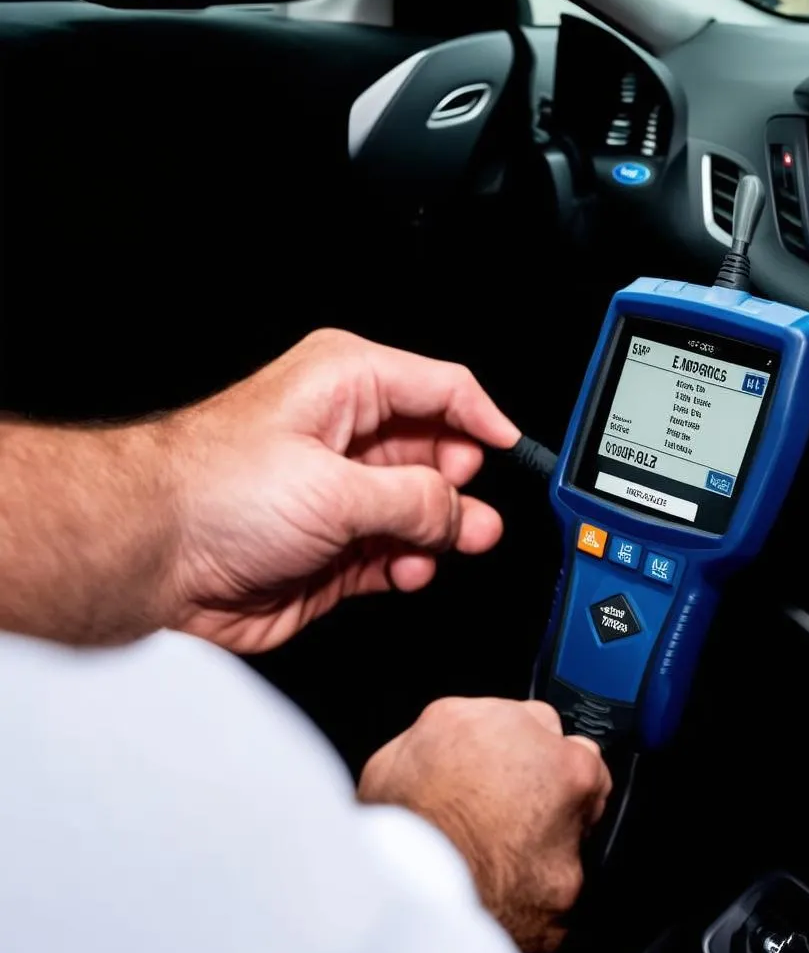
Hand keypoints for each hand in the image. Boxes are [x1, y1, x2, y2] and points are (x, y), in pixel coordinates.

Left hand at [166, 329, 519, 652]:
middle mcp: (347, 433)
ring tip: (442, 547)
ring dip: (437, 532)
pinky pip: (396, 549)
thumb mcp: (334, 487)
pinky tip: (403, 568)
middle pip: (438, 452)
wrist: (151, 557)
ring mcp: (342, 491)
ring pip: (421, 507)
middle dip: (461, 487)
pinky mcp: (334, 542)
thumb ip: (413, 499)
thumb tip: (461, 511)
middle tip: (475, 519)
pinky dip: (407, 561)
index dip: (485, 420)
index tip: (513, 453)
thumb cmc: (212, 493)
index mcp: (348, 384)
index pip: (443, 388)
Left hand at [358, 697, 612, 952]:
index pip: (590, 762)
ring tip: (467, 806)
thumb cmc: (480, 894)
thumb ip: (573, 849)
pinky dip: (435, 763)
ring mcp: (459, 723)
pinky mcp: (411, 732)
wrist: (407, 896)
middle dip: (530, 761)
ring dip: (482, 754)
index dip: (573, 796)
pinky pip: (433, 739)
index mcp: (566, 767)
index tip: (556, 817)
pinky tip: (433, 803)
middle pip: (538, 728)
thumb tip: (566, 851)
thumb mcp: (562, 895)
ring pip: (484, 722)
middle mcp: (515, 729)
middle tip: (509, 810)